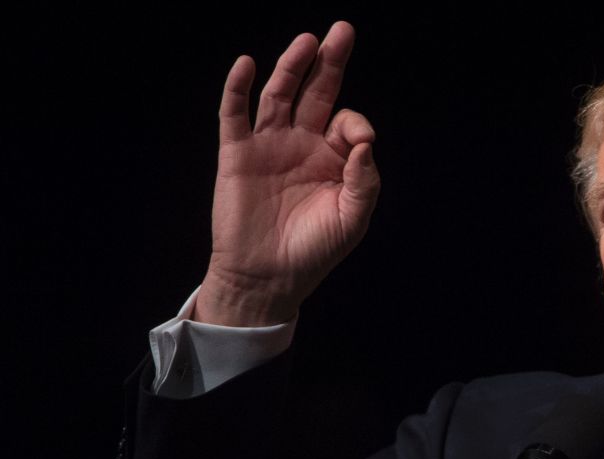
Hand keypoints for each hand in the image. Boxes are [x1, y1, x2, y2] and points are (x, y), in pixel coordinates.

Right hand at [195, 21, 379, 326]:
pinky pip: (234, 114)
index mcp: (332, 159)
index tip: (359, 140)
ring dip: (292, 66)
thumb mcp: (353, 220)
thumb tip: (366, 143)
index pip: (346, 122)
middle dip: (329, 62)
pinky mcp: (237, 154)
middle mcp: (302, 145)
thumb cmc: (314, 251)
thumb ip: (366, 181)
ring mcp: (269, 146)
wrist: (268, 278)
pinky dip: (237, 88)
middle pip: (316, 92)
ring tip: (307, 41)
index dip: (356, 123)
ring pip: (279, 95)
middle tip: (343, 31)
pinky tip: (246, 64)